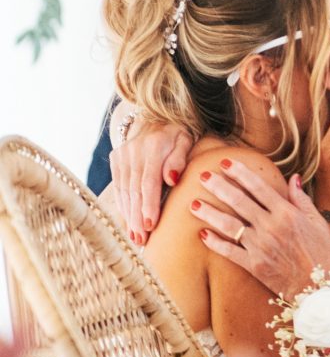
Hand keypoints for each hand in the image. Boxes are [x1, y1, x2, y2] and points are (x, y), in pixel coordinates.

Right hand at [110, 120, 192, 243]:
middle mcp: (133, 151)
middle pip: (134, 190)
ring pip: (124, 191)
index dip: (149, 205)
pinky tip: (128, 222)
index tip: (150, 225)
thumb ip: (179, 159)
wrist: (153, 116)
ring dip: (129, 215)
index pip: (149, 181)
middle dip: (137, 217)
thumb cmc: (177, 134)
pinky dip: (124, 206)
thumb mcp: (186, 140)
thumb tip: (173, 179)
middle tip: (141, 240)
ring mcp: (122, 155)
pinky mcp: (116, 160)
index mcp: (153, 147)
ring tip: (135, 238)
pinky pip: (119, 187)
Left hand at [190, 159, 329, 298]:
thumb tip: (294, 178)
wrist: (321, 289)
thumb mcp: (318, 222)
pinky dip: (215, 243)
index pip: (258, 187)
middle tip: (202, 175)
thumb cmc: (324, 254)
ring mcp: (260, 247)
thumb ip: (302, 199)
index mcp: (287, 213)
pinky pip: (230, 252)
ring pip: (229, 225)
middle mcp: (271, 227)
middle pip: (239, 201)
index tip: (226, 163)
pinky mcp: (254, 265)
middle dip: (219, 186)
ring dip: (210, 213)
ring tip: (193, 203)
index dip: (240, 173)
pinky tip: (202, 234)